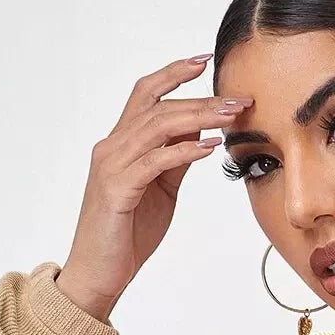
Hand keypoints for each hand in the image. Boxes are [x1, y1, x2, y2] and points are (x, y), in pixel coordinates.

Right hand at [55, 53, 253, 320]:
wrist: (98, 273)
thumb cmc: (127, 235)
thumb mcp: (161, 190)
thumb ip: (175, 160)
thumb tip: (201, 135)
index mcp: (121, 144)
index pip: (146, 95)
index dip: (173, 74)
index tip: (205, 60)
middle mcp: (112, 147)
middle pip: (156, 105)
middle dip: (200, 98)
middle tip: (237, 97)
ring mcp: (111, 166)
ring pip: (156, 127)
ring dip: (198, 118)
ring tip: (230, 115)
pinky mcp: (117, 190)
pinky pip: (154, 161)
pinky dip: (183, 150)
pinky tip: (208, 147)